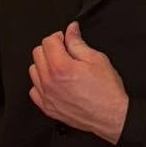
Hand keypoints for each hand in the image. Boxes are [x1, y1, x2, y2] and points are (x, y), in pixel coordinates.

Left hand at [29, 21, 128, 142]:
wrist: (111, 116)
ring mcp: (46, 96)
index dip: (58, 37)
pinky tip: (54, 82)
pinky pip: (34, 90)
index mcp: (61, 67)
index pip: (47, 42)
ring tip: (60, 67)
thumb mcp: (96, 59)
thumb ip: (78, 43)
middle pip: (37, 54)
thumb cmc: (107, 91)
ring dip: (44, 65)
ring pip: (34, 71)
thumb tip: (71, 30)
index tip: (64, 39)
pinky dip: (41, 83)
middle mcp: (49, 81)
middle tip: (64, 51)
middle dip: (50, 48)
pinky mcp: (47, 107)